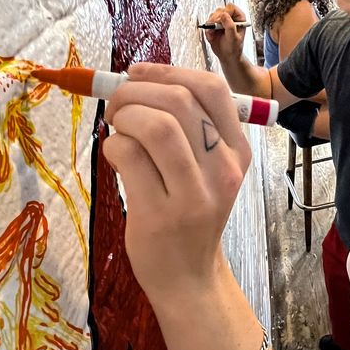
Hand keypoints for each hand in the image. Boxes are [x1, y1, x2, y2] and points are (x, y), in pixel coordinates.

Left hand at [102, 63, 251, 300]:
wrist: (189, 278)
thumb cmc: (189, 215)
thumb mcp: (206, 170)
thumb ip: (186, 128)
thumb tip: (137, 80)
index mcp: (236, 152)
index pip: (212, 89)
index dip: (168, 71)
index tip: (137, 74)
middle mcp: (222, 170)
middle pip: (179, 101)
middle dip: (136, 92)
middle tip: (117, 105)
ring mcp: (193, 194)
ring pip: (157, 126)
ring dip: (125, 117)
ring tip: (116, 129)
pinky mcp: (160, 215)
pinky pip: (130, 156)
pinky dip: (113, 146)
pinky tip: (115, 157)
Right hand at [202, 4, 248, 65]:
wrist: (228, 56)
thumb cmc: (234, 48)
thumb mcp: (234, 38)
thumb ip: (230, 26)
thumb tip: (223, 14)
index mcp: (239, 18)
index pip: (230, 7)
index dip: (225, 12)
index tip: (220, 21)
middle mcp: (230, 17)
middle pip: (220, 10)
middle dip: (215, 18)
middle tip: (214, 27)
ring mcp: (222, 21)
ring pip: (213, 15)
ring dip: (211, 24)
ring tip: (213, 34)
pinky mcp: (214, 26)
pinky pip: (208, 23)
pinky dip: (207, 30)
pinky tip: (211, 37)